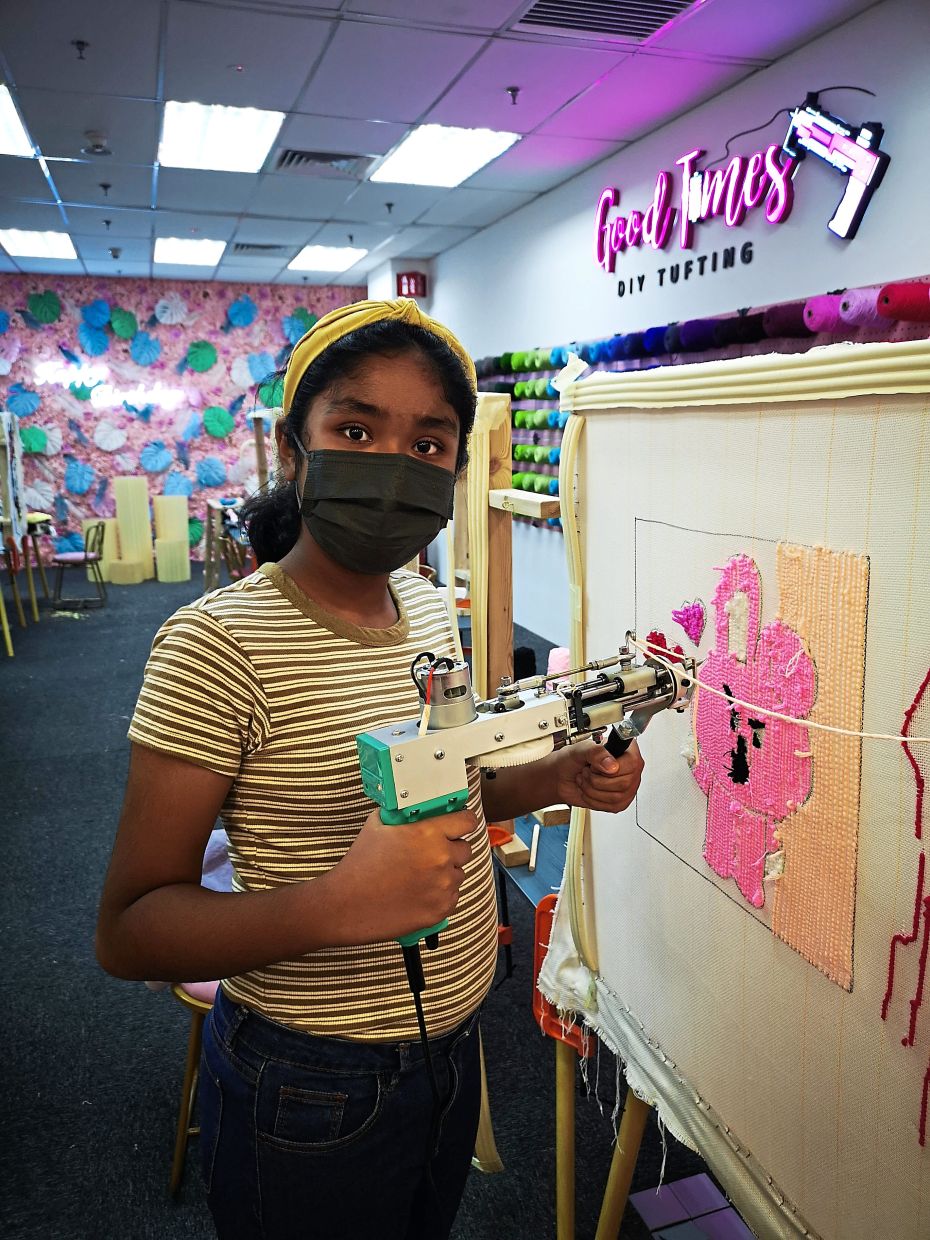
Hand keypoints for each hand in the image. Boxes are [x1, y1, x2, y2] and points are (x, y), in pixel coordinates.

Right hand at [334, 805, 476, 943]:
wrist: (346, 904)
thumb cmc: (360, 864)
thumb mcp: (378, 824)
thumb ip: (404, 814)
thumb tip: (417, 809)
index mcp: (428, 833)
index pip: (467, 821)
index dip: (462, 822)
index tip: (459, 825)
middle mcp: (441, 858)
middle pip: (465, 849)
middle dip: (451, 849)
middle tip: (431, 854)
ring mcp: (443, 886)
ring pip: (458, 874)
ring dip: (445, 873)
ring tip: (418, 877)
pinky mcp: (441, 909)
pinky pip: (452, 896)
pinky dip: (440, 894)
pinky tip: (418, 893)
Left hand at [549, 738, 643, 813]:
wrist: (561, 776)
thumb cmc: (571, 760)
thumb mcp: (580, 749)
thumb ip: (596, 752)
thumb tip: (612, 766)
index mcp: (626, 750)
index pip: (632, 763)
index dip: (612, 767)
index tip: (595, 765)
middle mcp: (630, 768)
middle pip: (625, 783)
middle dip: (597, 780)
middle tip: (588, 772)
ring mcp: (627, 786)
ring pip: (616, 797)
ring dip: (593, 790)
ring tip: (587, 780)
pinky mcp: (620, 801)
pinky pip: (612, 807)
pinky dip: (594, 800)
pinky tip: (590, 791)